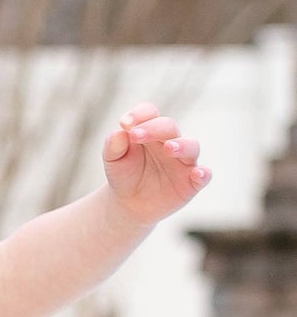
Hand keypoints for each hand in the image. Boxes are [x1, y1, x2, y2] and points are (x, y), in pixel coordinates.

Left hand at [101, 102, 209, 223]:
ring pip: (191, 146)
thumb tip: (118, 132)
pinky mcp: (191, 182)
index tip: (124, 124)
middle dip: (154, 129)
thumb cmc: (123, 175)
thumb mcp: (112, 161)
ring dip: (181, 145)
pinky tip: (198, 174)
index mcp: (150, 131)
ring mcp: (183, 161)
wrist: (128, 204)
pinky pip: (204, 176)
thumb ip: (113, 146)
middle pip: (169, 126)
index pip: (150, 113)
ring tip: (168, 148)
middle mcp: (170, 141)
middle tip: (135, 136)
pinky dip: (204, 174)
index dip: (139, 114)